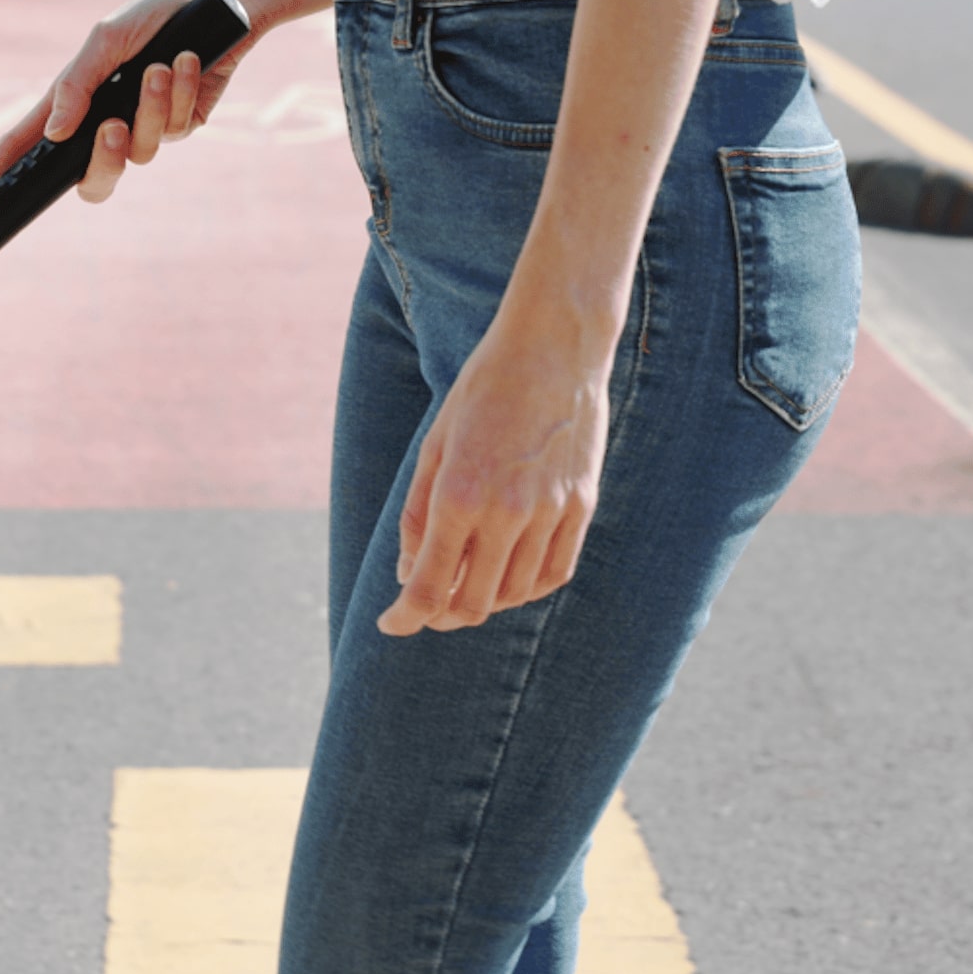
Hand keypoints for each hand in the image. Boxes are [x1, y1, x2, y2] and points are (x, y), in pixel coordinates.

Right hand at [0, 0, 254, 204]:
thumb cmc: (152, 13)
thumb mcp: (105, 40)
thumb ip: (77, 86)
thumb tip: (54, 135)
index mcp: (73, 100)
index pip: (28, 147)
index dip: (1, 177)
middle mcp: (105, 121)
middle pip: (91, 179)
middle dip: (103, 161)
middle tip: (112, 127)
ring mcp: (144, 128)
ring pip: (140, 152)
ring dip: (150, 107)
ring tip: (160, 66)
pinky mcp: (181, 123)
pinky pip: (174, 128)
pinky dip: (178, 92)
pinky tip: (186, 60)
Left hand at [376, 305, 609, 636]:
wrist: (553, 349)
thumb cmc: (483, 390)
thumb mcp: (433, 445)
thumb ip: (418, 515)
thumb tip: (410, 574)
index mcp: (459, 494)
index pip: (430, 586)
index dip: (406, 617)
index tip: (390, 624)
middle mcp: (508, 512)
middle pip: (472, 602)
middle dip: (440, 616)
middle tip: (424, 609)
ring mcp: (551, 512)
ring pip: (514, 594)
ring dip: (482, 603)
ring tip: (462, 588)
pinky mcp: (582, 507)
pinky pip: (554, 573)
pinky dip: (525, 589)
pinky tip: (506, 579)